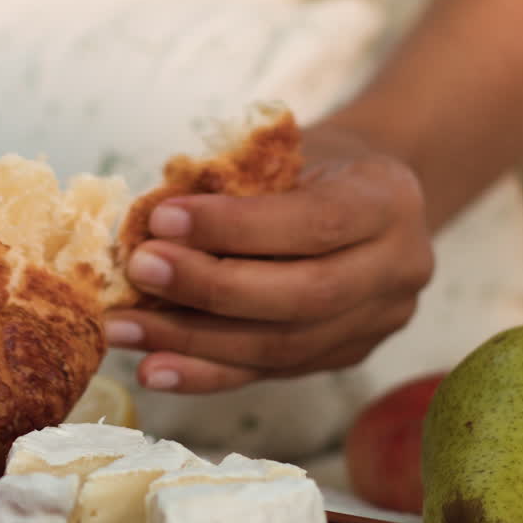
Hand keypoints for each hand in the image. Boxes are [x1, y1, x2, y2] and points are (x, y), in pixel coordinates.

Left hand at [104, 126, 432, 392]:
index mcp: (388, 200)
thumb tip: (146, 224)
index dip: (234, 228)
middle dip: (209, 289)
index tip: (161, 220)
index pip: (313, 224)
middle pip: (301, 297)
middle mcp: (398, 270)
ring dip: (192, 342)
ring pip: (280, 348)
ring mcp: (375, 324)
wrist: (366, 195)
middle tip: (138, 272)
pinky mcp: (343, 358)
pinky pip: (266, 373)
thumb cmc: (310, 164)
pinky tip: (153, 368)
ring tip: (124, 328)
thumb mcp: (284, 150)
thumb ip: (233, 182)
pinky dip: (204, 373)